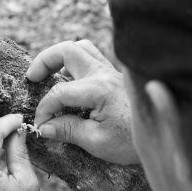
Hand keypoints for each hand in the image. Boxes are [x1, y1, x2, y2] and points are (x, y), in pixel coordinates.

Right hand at [27, 40, 138, 164]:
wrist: (159, 138)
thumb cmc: (131, 142)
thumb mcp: (96, 141)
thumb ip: (68, 130)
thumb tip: (43, 127)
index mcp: (99, 90)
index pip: (59, 92)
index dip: (44, 109)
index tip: (40, 124)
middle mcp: (104, 74)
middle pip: (68, 50)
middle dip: (44, 61)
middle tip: (32, 78)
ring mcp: (111, 72)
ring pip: (81, 48)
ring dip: (61, 57)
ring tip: (49, 74)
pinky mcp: (113, 77)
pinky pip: (92, 57)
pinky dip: (76, 63)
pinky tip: (70, 79)